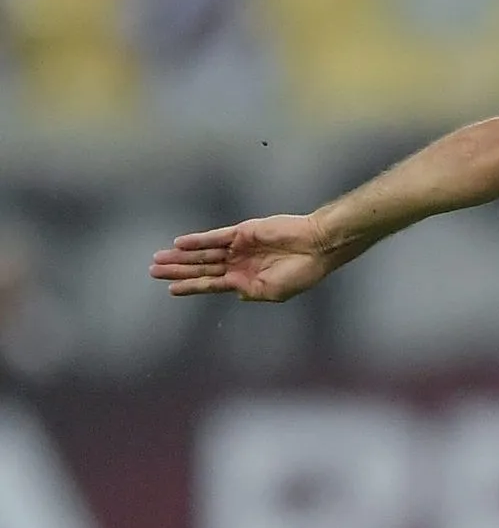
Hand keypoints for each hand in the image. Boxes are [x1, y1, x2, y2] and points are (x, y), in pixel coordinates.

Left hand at [149, 215, 344, 300]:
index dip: (190, 286)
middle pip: (201, 267)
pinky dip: (198, 240)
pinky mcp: (241, 232)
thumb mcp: (276, 292)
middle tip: (152, 271)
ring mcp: (238, 247)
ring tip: (158, 259)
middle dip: (177, 270)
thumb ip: (252, 293)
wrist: (316, 246)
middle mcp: (238, 263)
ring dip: (181, 256)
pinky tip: (180, 243)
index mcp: (246, 280)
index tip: (170, 289)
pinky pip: (215, 237)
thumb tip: (235, 294)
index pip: (211, 284)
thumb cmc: (301, 273)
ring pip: (203, 253)